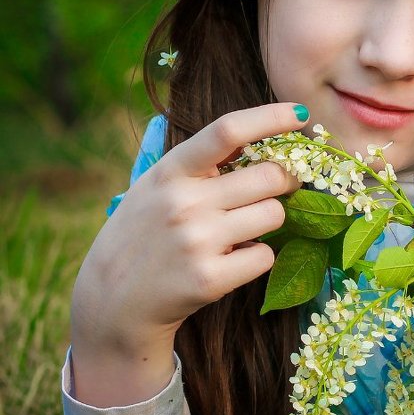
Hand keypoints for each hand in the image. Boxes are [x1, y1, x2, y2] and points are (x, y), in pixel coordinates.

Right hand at [69, 103, 307, 404]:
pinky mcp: (210, 279)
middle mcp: (183, 202)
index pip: (227, 130)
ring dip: (269, 221)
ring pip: (275, 214)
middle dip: (285, 180)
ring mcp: (197, 241)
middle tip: (280, 188)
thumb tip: (269, 135)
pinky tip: (233, 259)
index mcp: (170, 171)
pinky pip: (266, 255)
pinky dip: (258, 257)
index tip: (300, 112)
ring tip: (242, 230)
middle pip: (270, 176)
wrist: (112, 301)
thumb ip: (203, 164)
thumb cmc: (145, 233)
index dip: (270, 117)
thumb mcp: (158, 186)